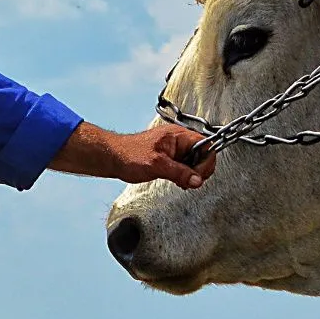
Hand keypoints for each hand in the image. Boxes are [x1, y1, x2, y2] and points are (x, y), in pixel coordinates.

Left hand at [49, 120, 215, 187]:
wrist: (113, 157)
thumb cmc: (129, 155)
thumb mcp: (157, 165)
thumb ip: (179, 173)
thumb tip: (198, 180)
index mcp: (178, 135)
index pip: (206, 145)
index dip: (206, 162)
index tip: (198, 176)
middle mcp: (179, 140)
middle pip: (202, 154)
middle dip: (199, 171)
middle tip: (189, 181)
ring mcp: (175, 149)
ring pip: (194, 162)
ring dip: (191, 175)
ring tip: (181, 182)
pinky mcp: (170, 158)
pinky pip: (185, 166)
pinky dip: (184, 176)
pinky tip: (178, 181)